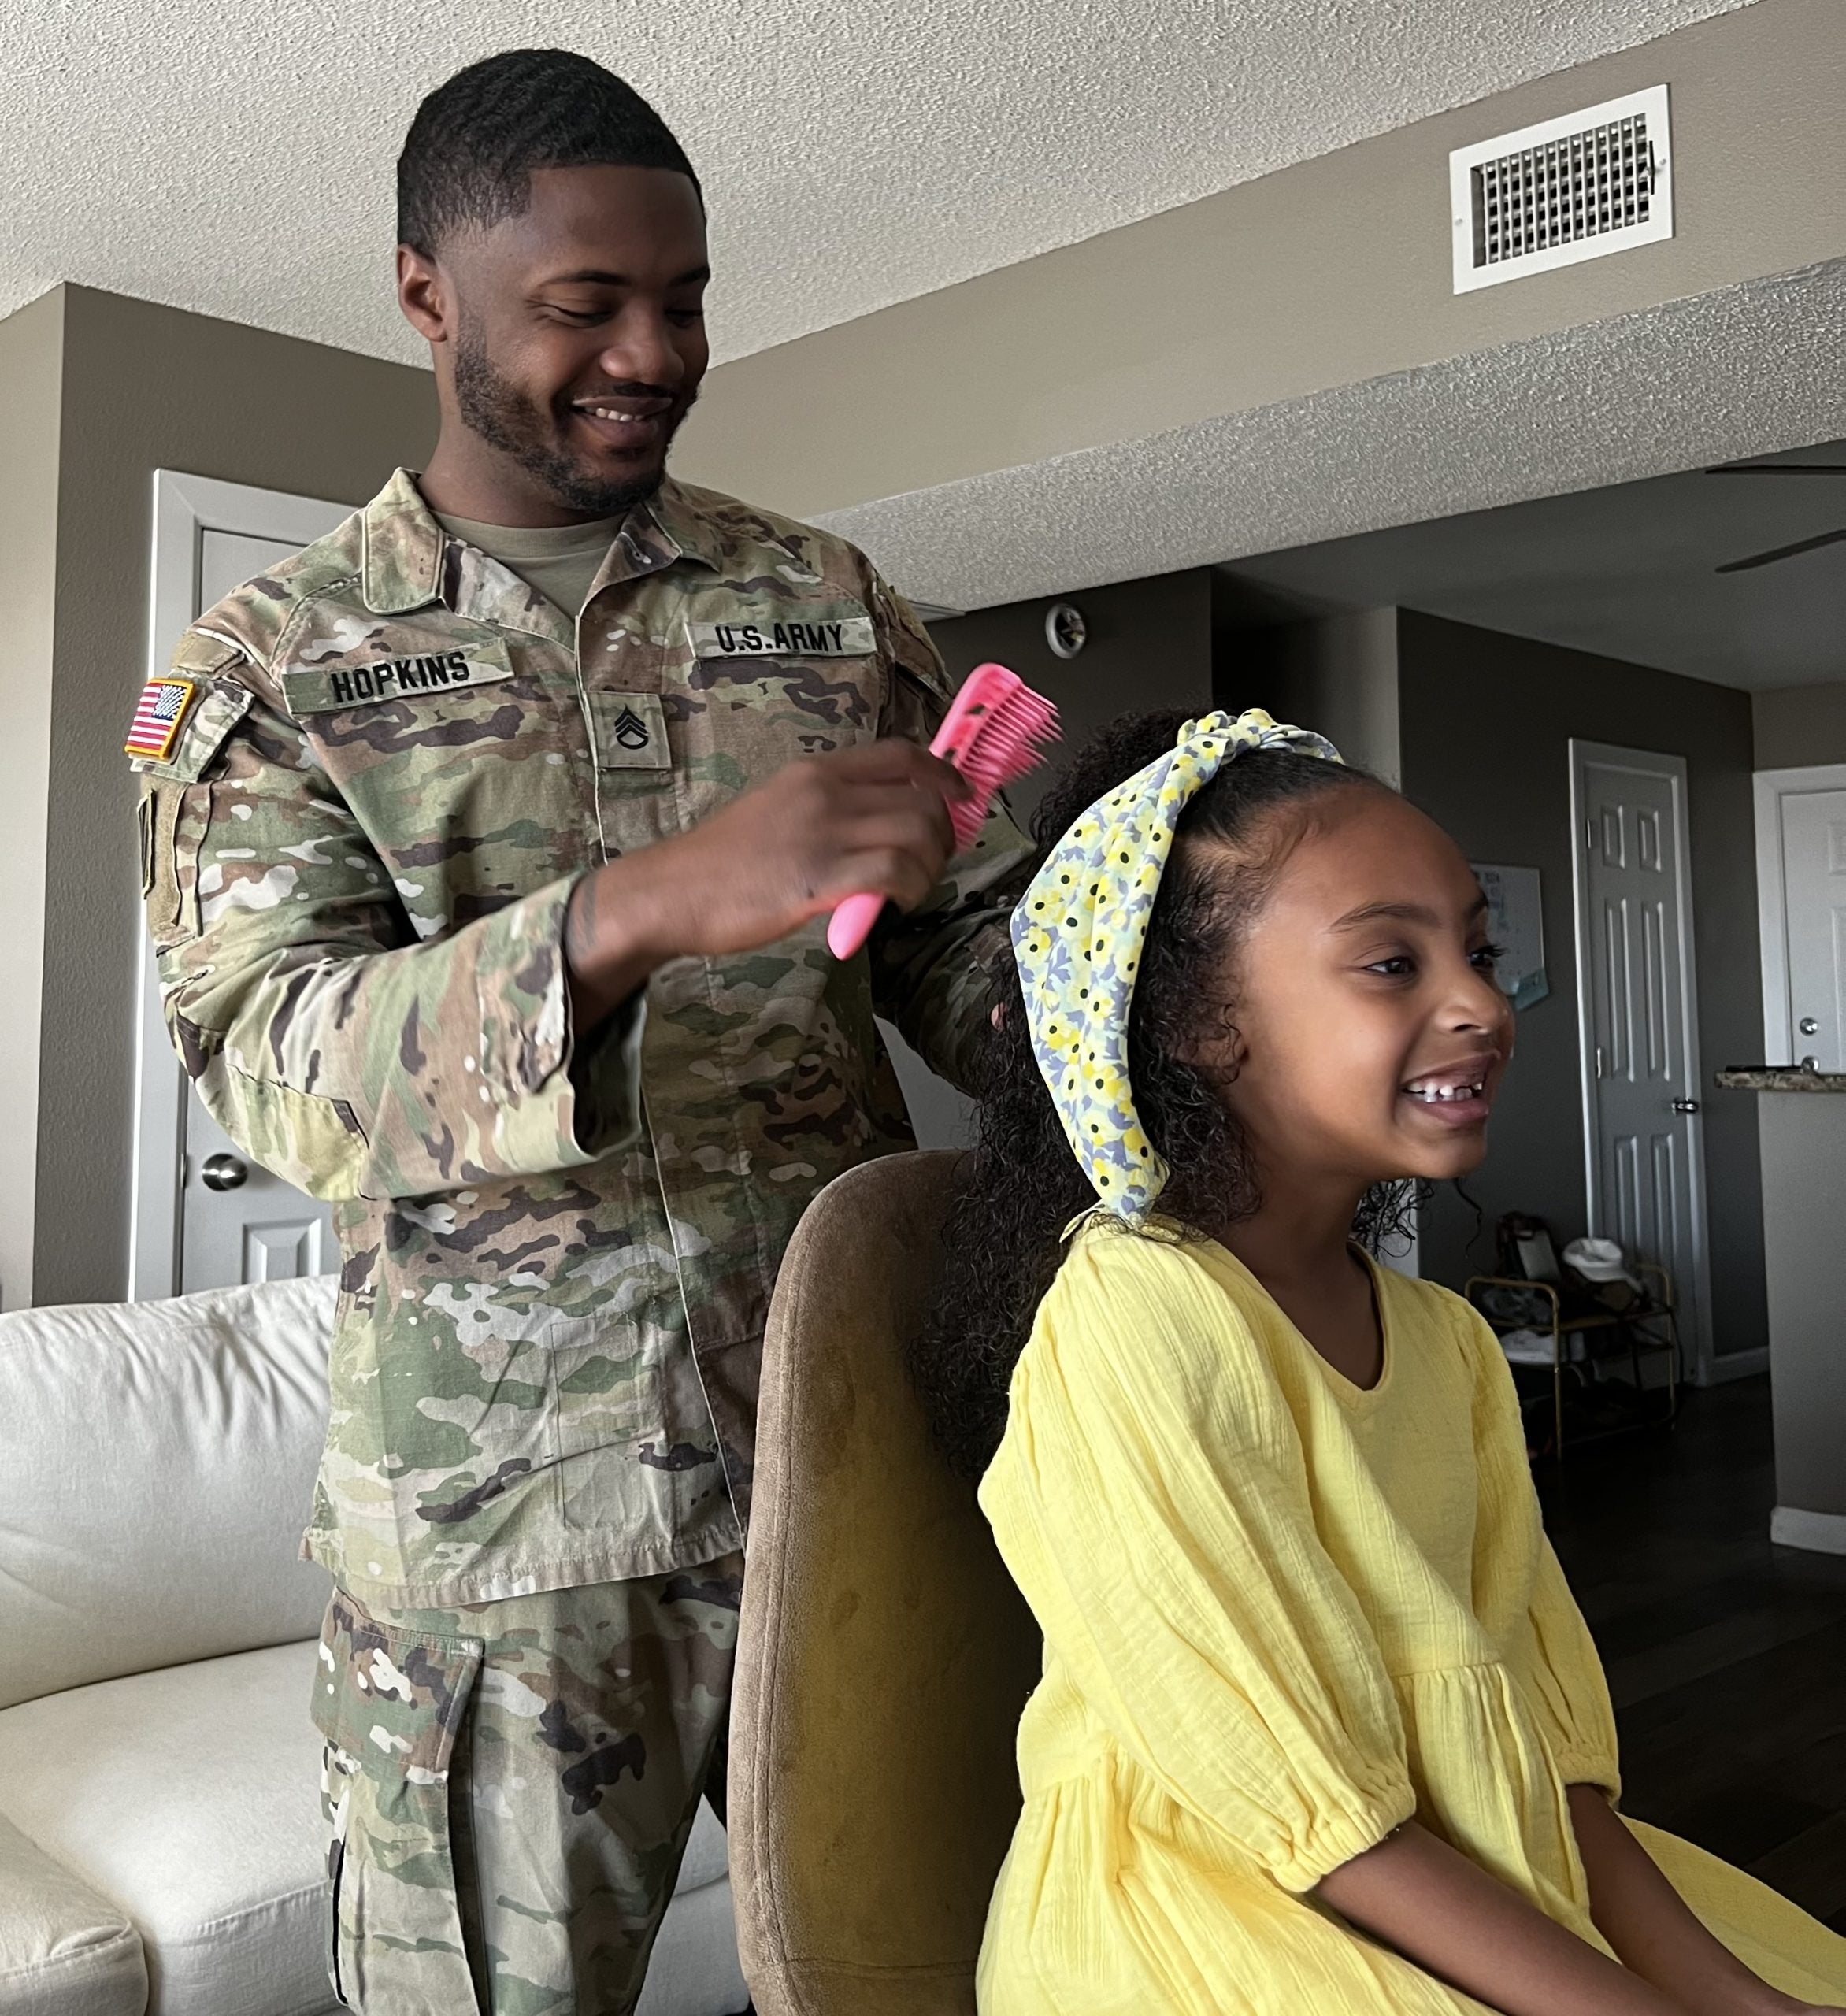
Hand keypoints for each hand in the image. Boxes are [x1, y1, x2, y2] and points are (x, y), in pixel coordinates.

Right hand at [565, 740, 966, 1020]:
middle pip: (921, 800)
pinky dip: (910, 889)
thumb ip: (829, 810)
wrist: (673, 892)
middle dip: (943, 835)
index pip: (901, 756)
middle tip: (933, 862)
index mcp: (815, 771)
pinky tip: (895, 903)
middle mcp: (825, 793)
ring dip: (930, 867)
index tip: (963, 795)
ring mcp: (823, 833)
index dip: (944, 773)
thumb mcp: (777, 810)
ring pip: (916, 836)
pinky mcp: (820, 878)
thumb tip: (882, 825)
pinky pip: (894, 874)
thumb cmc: (721, 862)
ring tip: (911, 888)